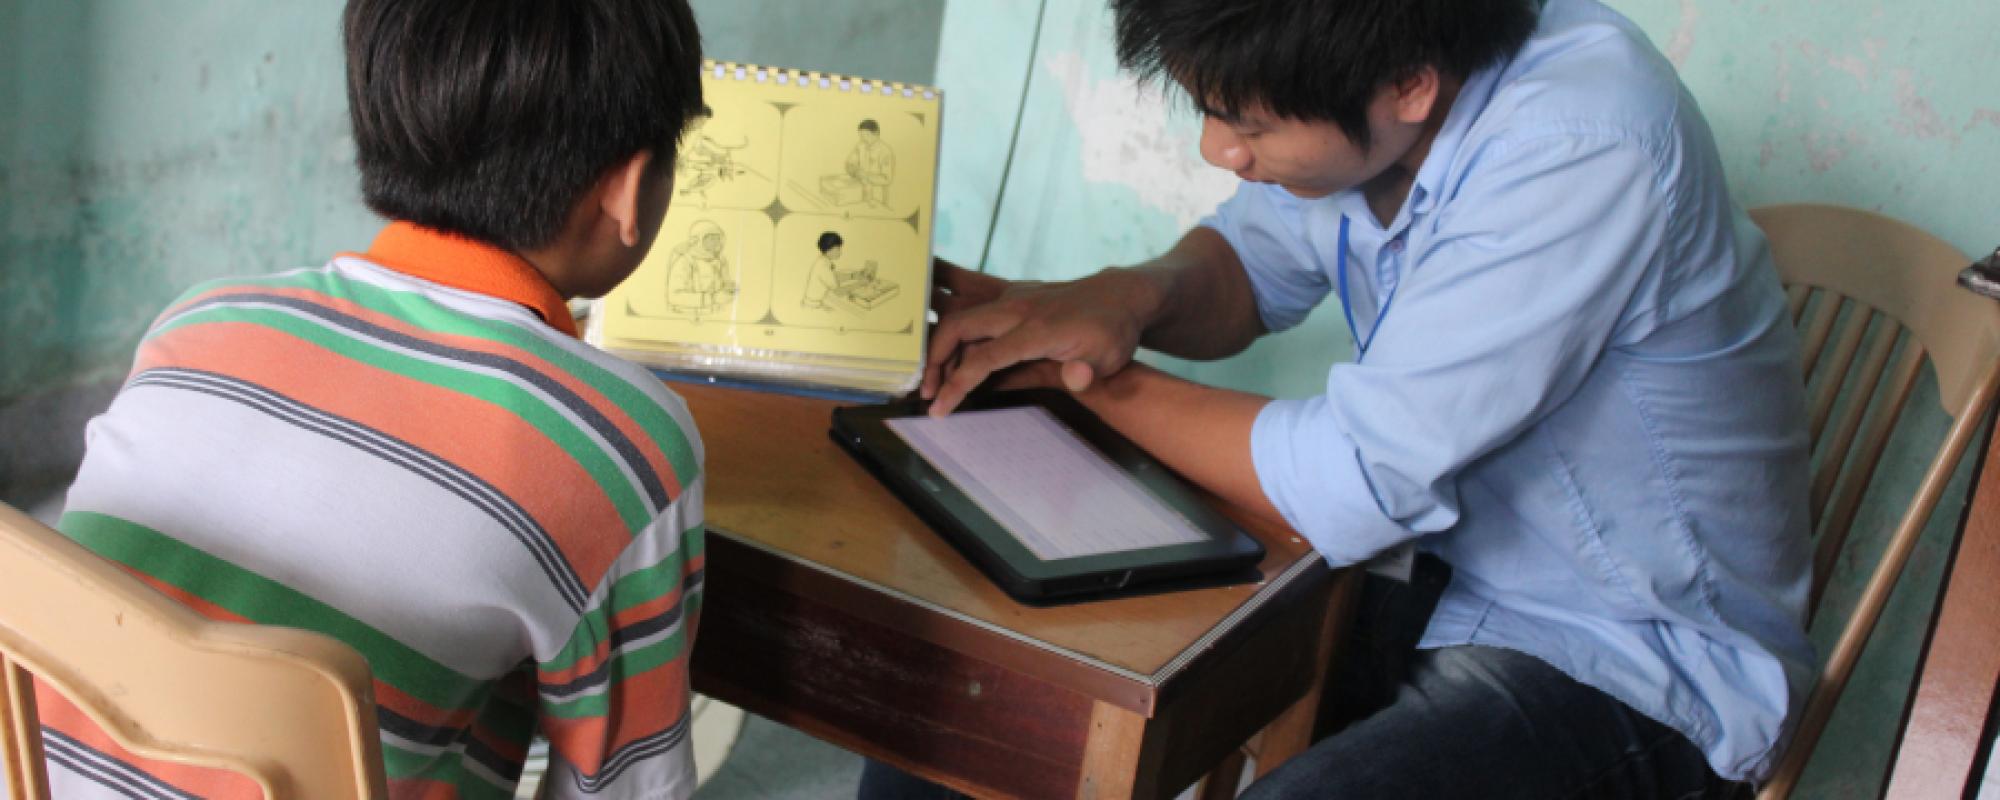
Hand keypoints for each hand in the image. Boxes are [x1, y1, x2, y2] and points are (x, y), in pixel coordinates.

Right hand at [921, 261, 1156, 416]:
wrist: (1119, 296)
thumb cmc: (1112, 332)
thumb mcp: (1109, 358)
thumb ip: (1088, 371)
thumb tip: (1077, 378)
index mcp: (1037, 328)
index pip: (984, 357)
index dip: (957, 384)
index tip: (938, 409)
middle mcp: (1018, 309)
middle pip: (958, 327)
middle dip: (934, 360)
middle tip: (927, 392)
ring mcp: (1012, 298)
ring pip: (960, 317)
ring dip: (942, 347)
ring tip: (936, 380)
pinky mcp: (1011, 296)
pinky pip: (973, 313)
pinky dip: (955, 333)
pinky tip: (951, 356)